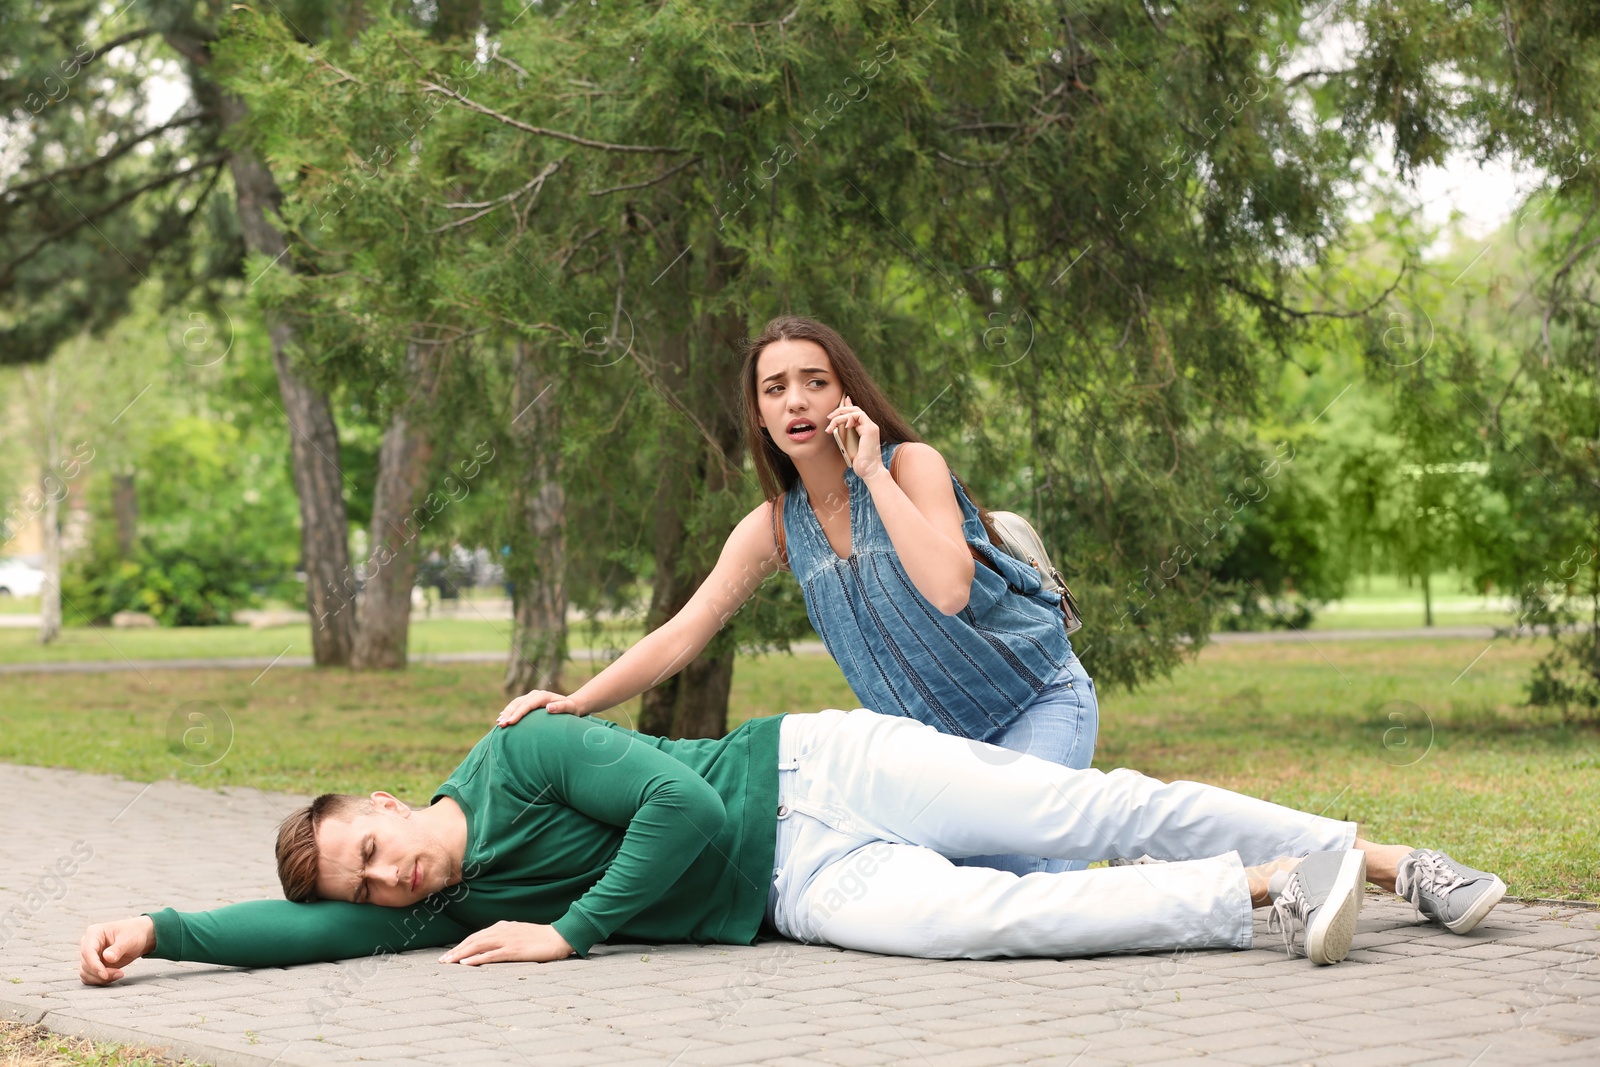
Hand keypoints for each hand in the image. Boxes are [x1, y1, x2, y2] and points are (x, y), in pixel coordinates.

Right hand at [79, 916, 154, 985]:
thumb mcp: (129, 939)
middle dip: (101, 973)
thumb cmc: (134, 933)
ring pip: (85, 972)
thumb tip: (107, 957)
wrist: (139, 936)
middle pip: (86, 964)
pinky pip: (89, 977)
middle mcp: (88, 943)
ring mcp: (89, 955)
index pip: (88, 952)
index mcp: (94, 932)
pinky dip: (99, 980)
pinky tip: (113, 976)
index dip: (94, 965)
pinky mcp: (92, 964)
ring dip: (100, 978)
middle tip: (120, 974)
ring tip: (119, 974)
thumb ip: (118, 948)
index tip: (105, 975)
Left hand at [439, 921, 574, 965]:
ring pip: (478, 946)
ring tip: (448, 963)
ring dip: (461, 954)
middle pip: (473, 940)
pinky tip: (467, 964)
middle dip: (456, 951)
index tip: (449, 955)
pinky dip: (477, 959)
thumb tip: (491, 945)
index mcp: (503, 926)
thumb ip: (505, 936)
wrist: (559, 937)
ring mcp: (508, 940)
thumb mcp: (519, 934)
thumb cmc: (540, 938)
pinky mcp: (514, 950)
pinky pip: (491, 954)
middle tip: (442, 961)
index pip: (476, 936)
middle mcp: (502, 931)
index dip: (461, 945)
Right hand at [498, 688, 582, 726]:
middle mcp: (535, 694)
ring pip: (515, 703)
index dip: (518, 714)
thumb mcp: (569, 708)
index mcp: (543, 696)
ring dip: (506, 713)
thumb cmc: (571, 708)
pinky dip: (508, 711)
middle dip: (508, 714)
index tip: (511, 722)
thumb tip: (548, 708)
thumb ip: (561, 707)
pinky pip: (516, 705)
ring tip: (499, 723)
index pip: (527, 705)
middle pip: (518, 704)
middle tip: (501, 725)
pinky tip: (501, 717)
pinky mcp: (529, 701)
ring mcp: (531, 697)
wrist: (571, 704)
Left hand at [825, 394, 884, 480]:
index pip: (856, 414)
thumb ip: (846, 436)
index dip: (846, 407)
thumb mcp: (849, 446)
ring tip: (831, 422)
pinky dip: (849, 418)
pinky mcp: (870, 430)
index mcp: (866, 430)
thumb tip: (836, 429)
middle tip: (829, 417)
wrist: (869, 471)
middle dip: (840, 410)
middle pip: (855, 410)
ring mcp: (871, 427)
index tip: (835, 409)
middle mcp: (870, 427)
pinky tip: (844, 426)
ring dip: (841, 415)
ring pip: (855, 411)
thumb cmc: (860, 463)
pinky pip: (858, 415)